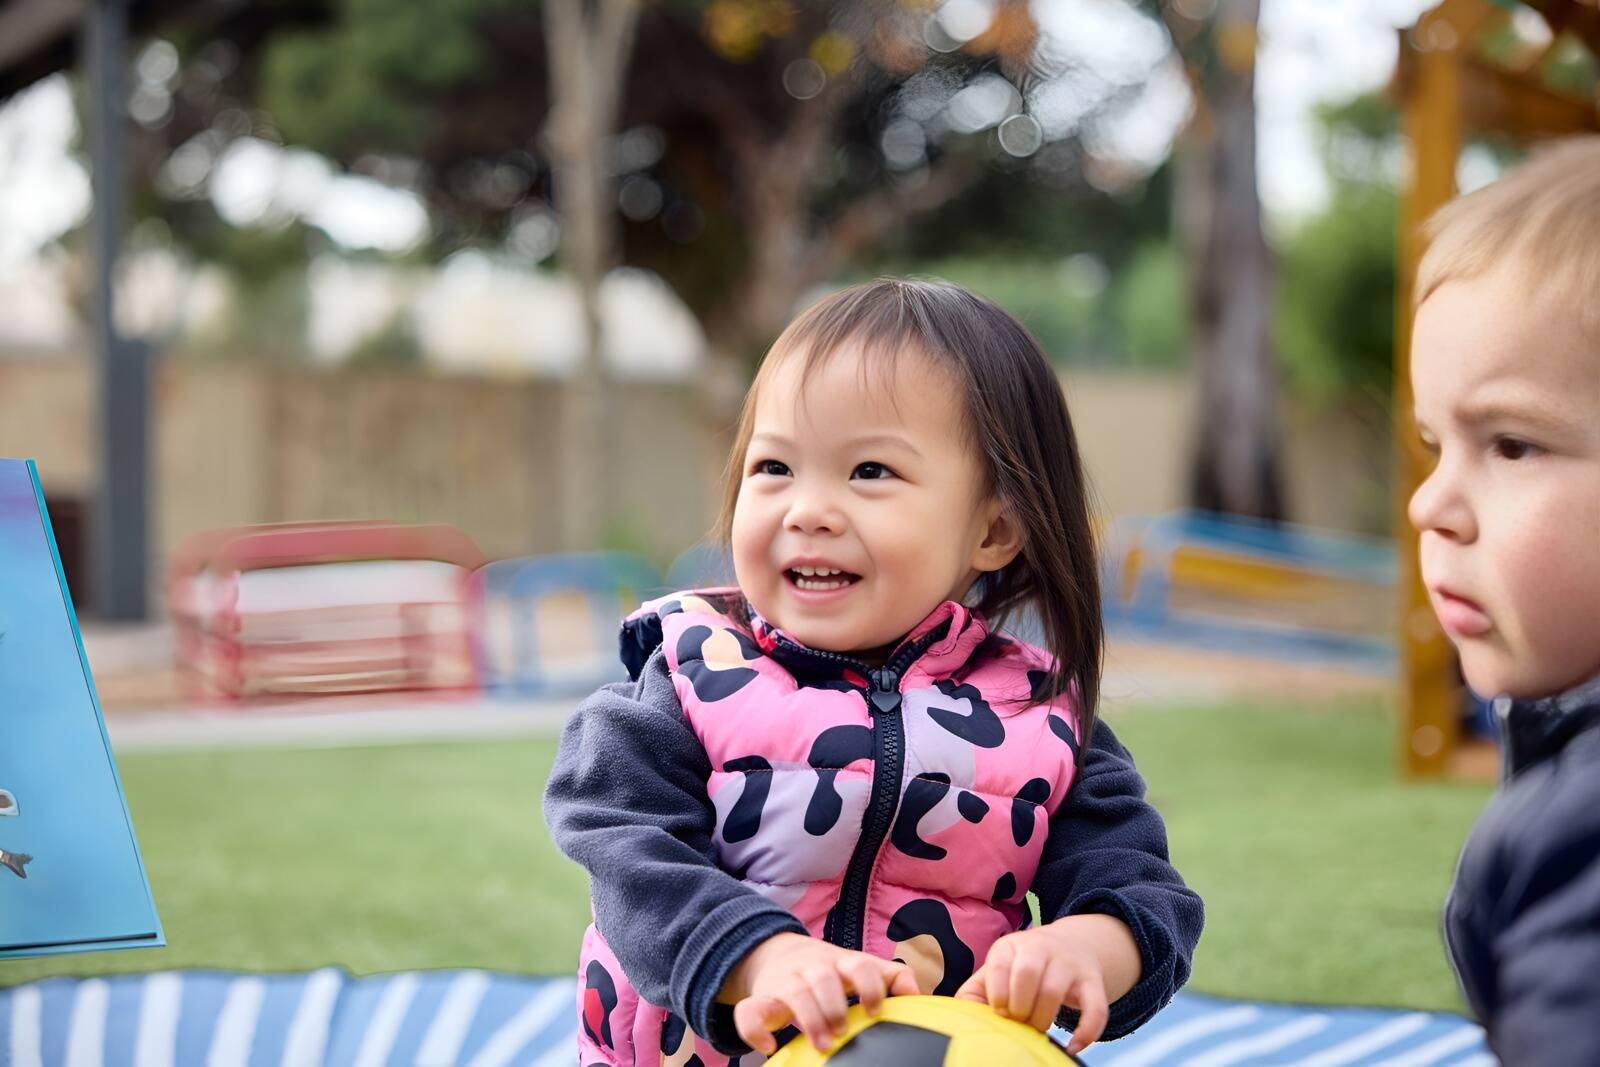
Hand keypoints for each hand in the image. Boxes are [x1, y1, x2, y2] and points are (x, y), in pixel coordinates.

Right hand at [724, 932, 919, 1054]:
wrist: (778, 952)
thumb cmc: (831, 969)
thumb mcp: (859, 965)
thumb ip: (891, 977)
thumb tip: (921, 997)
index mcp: (842, 962)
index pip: (860, 965)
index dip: (870, 986)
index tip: (875, 1011)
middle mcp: (814, 967)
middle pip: (824, 978)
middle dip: (835, 1006)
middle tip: (843, 1032)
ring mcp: (786, 981)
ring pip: (793, 992)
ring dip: (809, 1019)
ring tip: (822, 1045)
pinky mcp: (761, 998)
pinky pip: (750, 1011)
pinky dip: (754, 1030)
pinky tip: (768, 1047)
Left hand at [954, 924, 1108, 1054]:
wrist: (1070, 946)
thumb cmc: (1022, 968)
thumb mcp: (998, 969)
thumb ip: (975, 992)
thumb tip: (959, 1018)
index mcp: (1011, 945)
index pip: (999, 966)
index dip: (998, 995)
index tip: (1001, 1011)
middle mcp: (1041, 947)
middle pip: (1027, 973)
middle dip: (1020, 1006)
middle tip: (1020, 1021)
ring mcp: (1069, 962)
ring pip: (1055, 990)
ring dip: (1044, 1019)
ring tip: (1038, 1030)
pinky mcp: (1093, 980)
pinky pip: (1095, 1007)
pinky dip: (1087, 1031)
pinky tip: (1073, 1046)